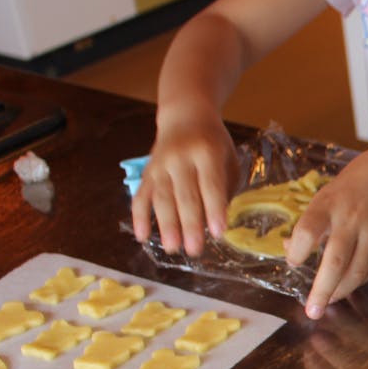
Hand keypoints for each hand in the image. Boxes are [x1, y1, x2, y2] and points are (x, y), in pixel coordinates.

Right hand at [131, 114, 238, 255]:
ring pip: (162, 198)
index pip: (210, 185)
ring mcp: (159, 165)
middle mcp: (180, 158)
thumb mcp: (228, 160)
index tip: (218, 233)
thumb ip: (224, 188)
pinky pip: (140, 196)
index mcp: (206, 152)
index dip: (214, 210)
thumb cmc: (213, 144)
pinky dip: (139, 217)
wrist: (185, 117)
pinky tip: (142, 237)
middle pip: (184, 195)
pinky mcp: (146, 172)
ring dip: (166, 226)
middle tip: (195, 250)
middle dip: (189, 225)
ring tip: (173, 249)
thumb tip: (217, 223)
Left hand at [285, 144, 367, 319]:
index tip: (293, 262)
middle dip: (321, 291)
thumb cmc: (356, 182)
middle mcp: (352, 218)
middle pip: (335, 261)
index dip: (296, 251)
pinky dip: (357, 281)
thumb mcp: (327, 193)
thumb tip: (289, 251)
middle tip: (311, 311)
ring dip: (340, 292)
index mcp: (330, 203)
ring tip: (326, 302)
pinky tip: (346, 286)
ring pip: (357, 271)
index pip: (307, 231)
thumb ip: (310, 222)